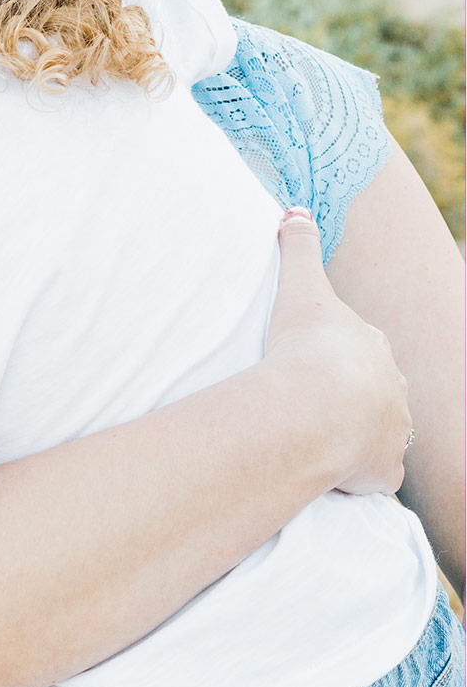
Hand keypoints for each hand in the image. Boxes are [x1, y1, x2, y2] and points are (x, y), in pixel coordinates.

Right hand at [267, 209, 410, 495]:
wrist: (319, 405)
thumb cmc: (309, 345)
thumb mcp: (302, 285)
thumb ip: (298, 245)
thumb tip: (294, 209)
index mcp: (374, 347)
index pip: (363, 349)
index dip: (339, 356)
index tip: (313, 362)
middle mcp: (393, 389)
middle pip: (376, 392)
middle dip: (353, 397)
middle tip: (313, 402)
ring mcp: (393, 433)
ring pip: (380, 435)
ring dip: (358, 438)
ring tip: (321, 439)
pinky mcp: (385, 472)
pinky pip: (375, 476)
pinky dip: (358, 477)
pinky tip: (332, 473)